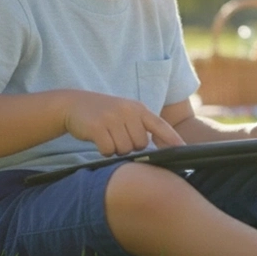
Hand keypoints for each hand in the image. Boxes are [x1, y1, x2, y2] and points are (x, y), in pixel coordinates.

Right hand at [64, 92, 184, 156]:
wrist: (73, 104)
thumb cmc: (104, 114)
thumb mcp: (125, 114)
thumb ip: (142, 126)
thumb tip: (161, 148)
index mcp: (137, 108)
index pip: (159, 124)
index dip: (172, 138)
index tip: (183, 149)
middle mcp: (127, 111)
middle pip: (141, 144)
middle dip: (130, 146)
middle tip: (117, 136)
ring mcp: (112, 118)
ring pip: (125, 149)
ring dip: (116, 149)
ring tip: (107, 136)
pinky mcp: (97, 127)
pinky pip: (108, 150)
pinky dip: (104, 151)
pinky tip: (98, 140)